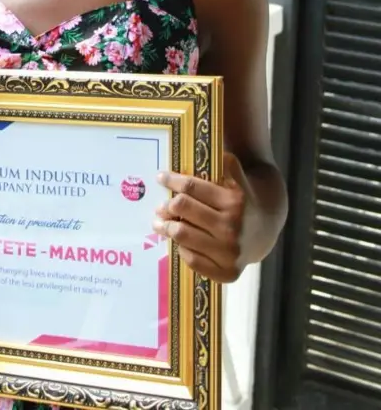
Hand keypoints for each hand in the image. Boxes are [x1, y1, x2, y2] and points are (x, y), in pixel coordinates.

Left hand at [153, 153, 249, 282]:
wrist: (267, 226)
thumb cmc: (243, 197)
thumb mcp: (236, 175)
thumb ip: (221, 164)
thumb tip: (195, 152)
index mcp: (234, 201)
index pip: (191, 187)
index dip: (172, 180)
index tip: (161, 177)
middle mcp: (232, 228)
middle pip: (183, 210)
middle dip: (167, 205)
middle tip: (160, 205)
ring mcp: (230, 253)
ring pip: (182, 235)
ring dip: (166, 227)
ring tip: (159, 223)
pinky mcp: (228, 273)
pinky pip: (192, 260)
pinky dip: (182, 248)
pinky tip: (179, 241)